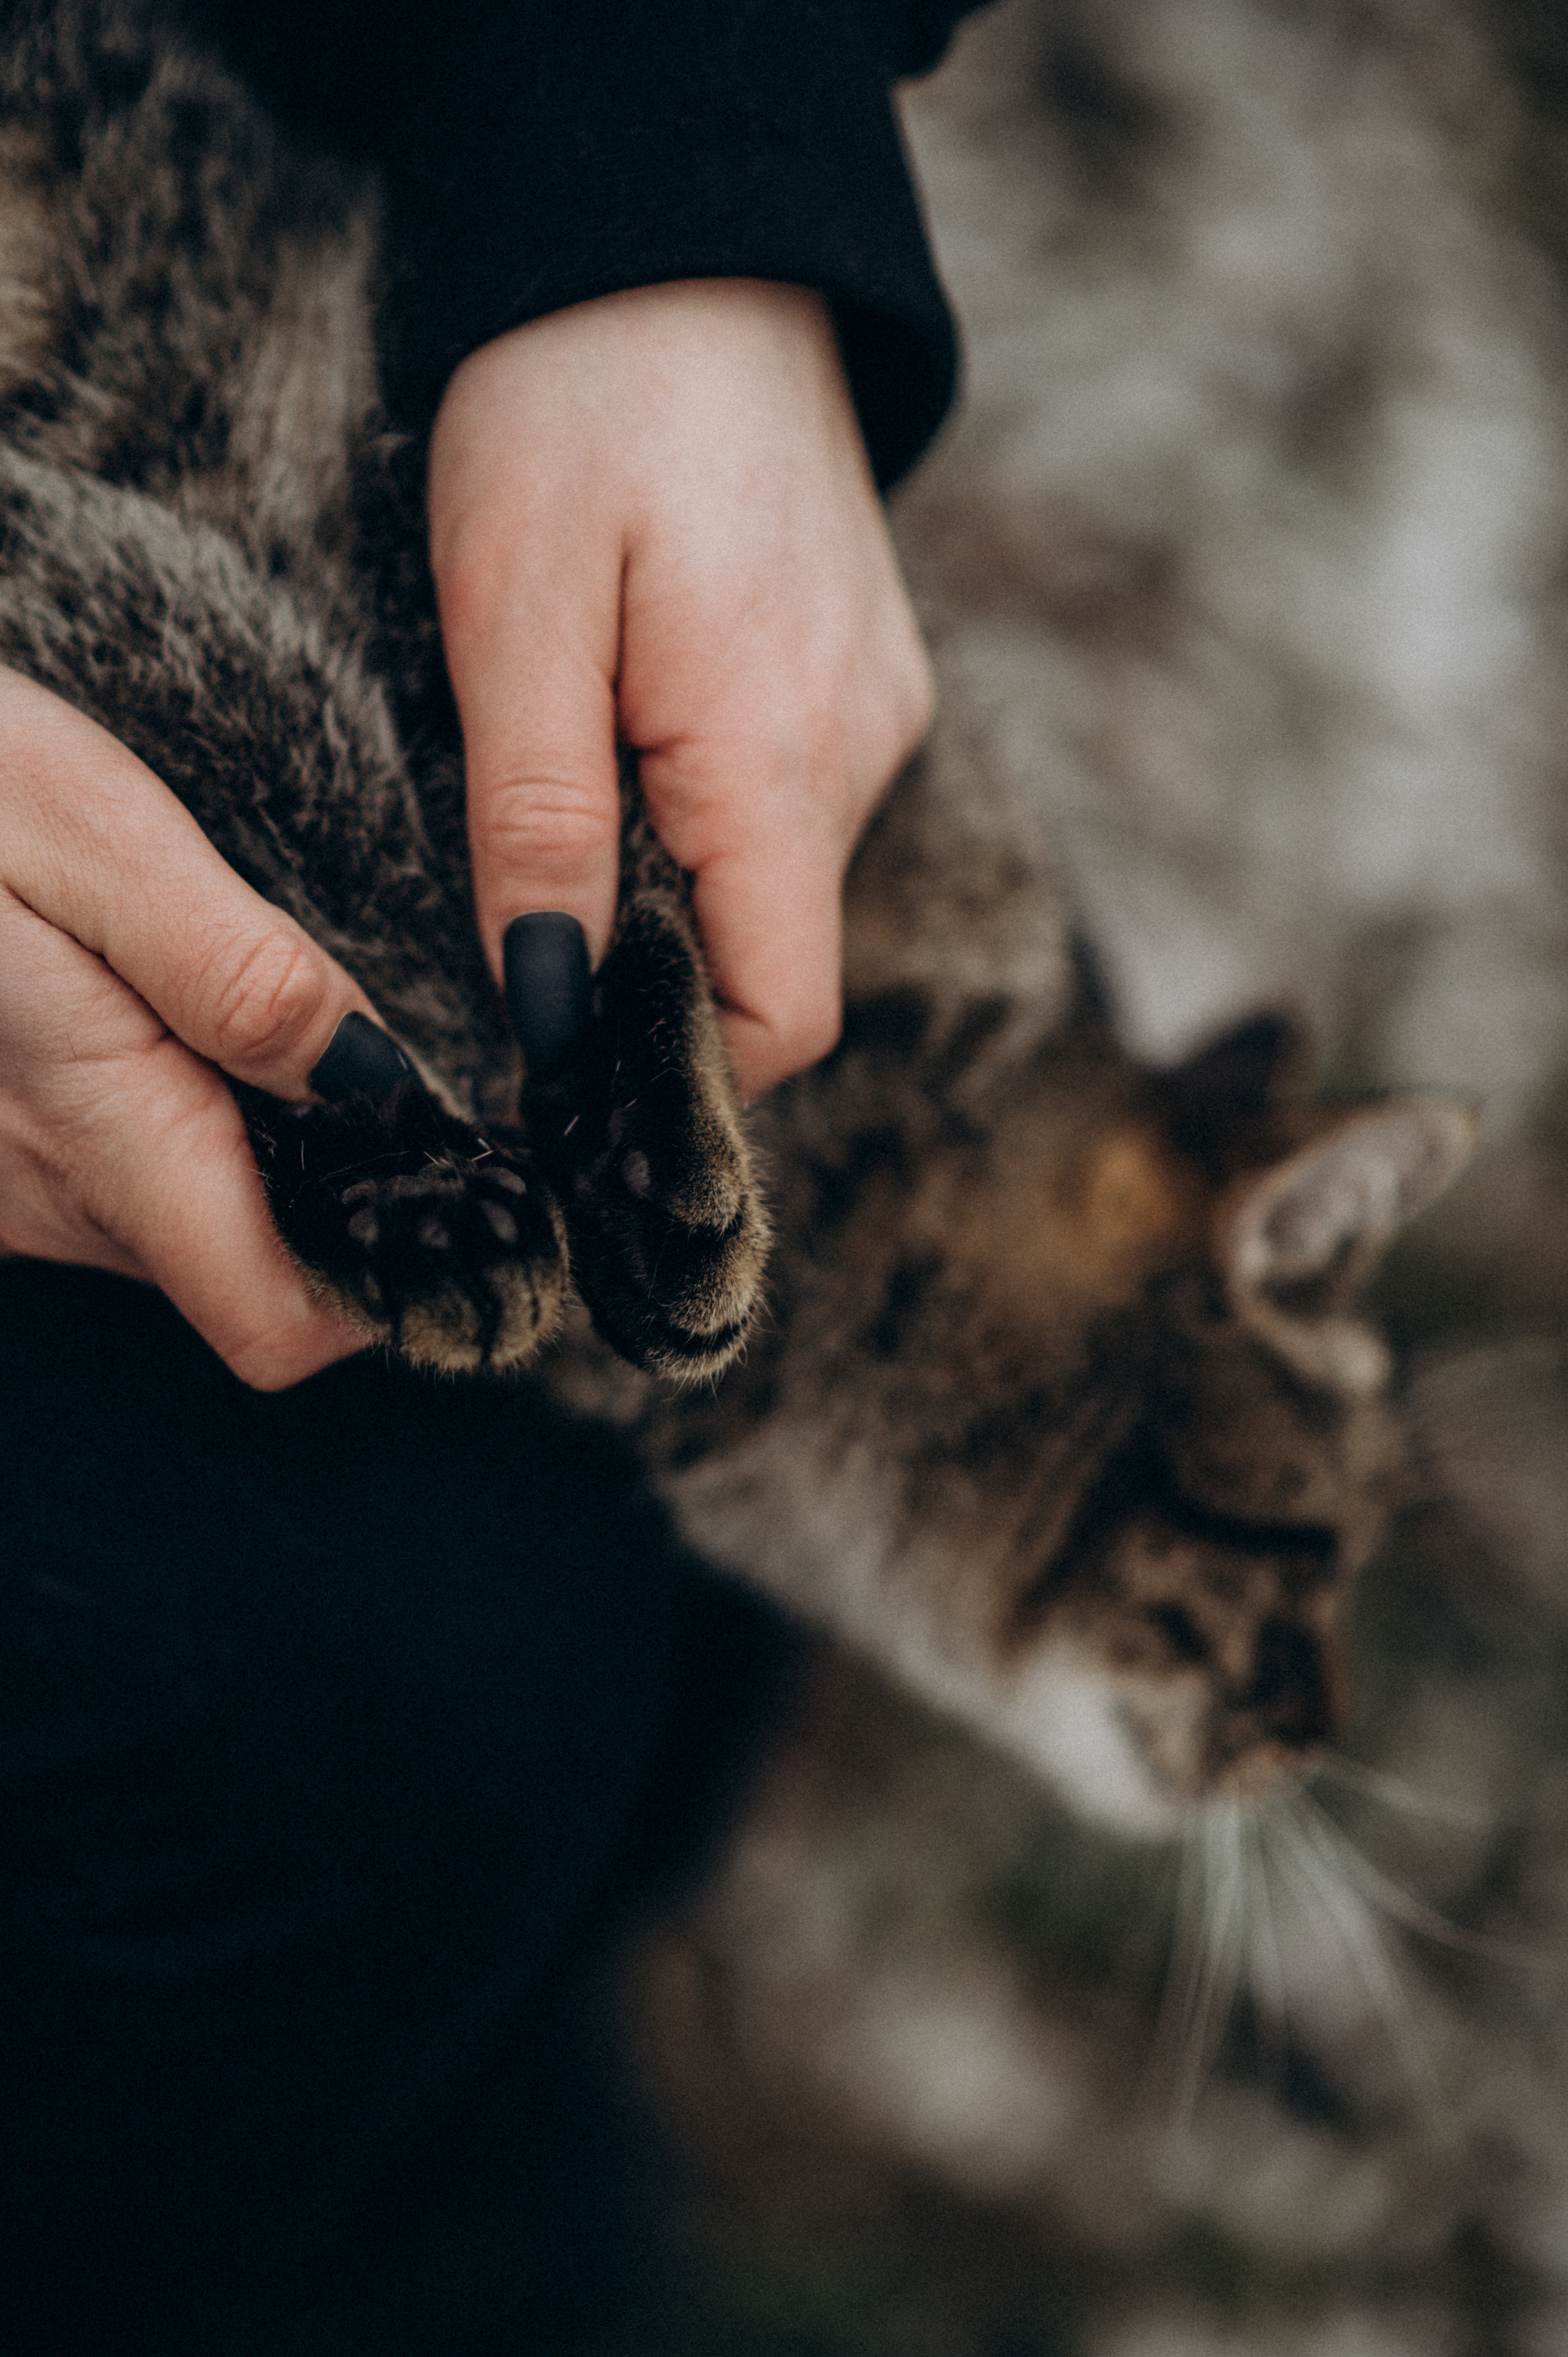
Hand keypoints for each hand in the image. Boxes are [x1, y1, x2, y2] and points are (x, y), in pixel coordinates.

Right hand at [0, 666, 384, 1387]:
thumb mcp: (96, 839)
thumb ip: (241, 975)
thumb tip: (382, 1087)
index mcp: (100, 1133)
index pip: (281, 1324)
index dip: (392, 1286)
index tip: (461, 1188)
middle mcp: (51, 1198)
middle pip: (256, 1273)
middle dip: (342, 1194)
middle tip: (378, 1062)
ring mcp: (14, 1187)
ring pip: (195, 1221)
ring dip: (264, 1144)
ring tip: (275, 1020)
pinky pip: (130, 1171)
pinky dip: (192, 1118)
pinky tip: (182, 1016)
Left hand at [427, 279, 933, 1100]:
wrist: (691, 236)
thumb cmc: (583, 400)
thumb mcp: (516, 616)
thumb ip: (539, 825)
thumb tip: (549, 1008)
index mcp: (778, 755)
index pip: (780, 1018)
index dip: (675, 1069)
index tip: (561, 1046)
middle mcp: (860, 752)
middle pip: (770, 957)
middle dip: (651, 961)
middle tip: (532, 881)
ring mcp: (877, 710)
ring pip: (773, 878)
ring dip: (672, 868)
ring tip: (580, 756)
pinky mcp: (863, 674)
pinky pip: (787, 795)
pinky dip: (707, 800)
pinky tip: (640, 709)